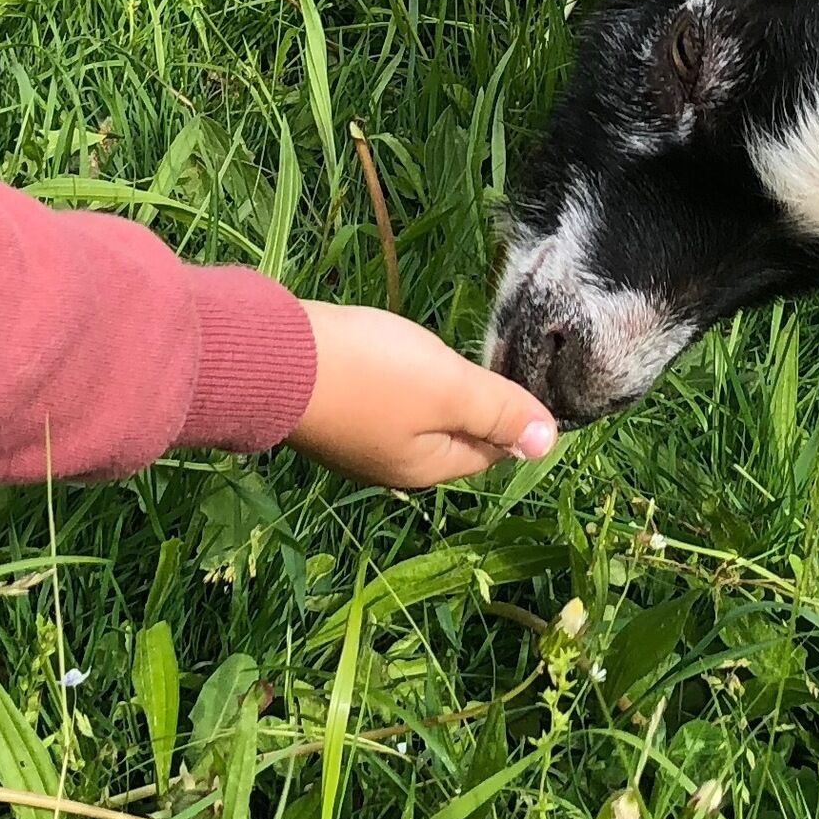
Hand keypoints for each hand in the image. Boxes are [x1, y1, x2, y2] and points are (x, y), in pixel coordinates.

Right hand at [288, 302, 556, 487]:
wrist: (270, 357)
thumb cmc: (369, 373)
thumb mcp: (448, 387)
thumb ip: (500, 411)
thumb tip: (548, 444)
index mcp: (426, 468)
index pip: (490, 451)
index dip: (512, 414)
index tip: (516, 371)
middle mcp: (389, 467)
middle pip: (451, 436)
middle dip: (470, 401)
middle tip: (480, 353)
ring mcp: (353, 443)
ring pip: (413, 418)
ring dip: (430, 388)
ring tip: (435, 350)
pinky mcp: (327, 414)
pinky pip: (378, 402)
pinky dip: (392, 381)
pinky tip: (385, 354)